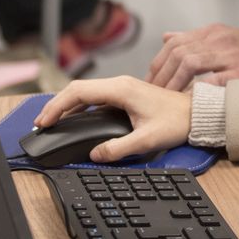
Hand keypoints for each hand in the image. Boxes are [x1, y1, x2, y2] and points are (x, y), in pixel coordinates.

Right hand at [33, 76, 191, 162]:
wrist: (196, 113)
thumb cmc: (177, 122)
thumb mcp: (147, 140)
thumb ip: (119, 148)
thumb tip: (95, 154)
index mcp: (121, 90)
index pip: (79, 92)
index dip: (57, 106)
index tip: (44, 121)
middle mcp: (119, 84)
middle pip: (77, 89)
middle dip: (56, 105)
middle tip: (41, 123)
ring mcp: (122, 87)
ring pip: (85, 92)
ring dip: (67, 104)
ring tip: (52, 121)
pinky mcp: (125, 94)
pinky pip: (95, 96)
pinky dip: (79, 106)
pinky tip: (74, 118)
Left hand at [146, 24, 238, 91]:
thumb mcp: (220, 38)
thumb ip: (193, 39)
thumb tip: (166, 37)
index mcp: (211, 32)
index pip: (175, 43)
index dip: (159, 63)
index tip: (150, 80)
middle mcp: (219, 40)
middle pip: (179, 53)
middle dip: (163, 74)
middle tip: (154, 92)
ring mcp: (231, 55)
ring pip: (192, 62)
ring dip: (175, 82)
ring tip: (167, 97)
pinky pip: (214, 80)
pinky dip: (199, 90)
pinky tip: (189, 100)